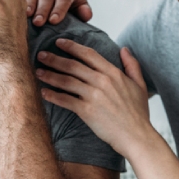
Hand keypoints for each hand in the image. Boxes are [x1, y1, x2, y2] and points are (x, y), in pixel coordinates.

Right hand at [24, 0, 91, 26]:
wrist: (55, 3)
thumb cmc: (68, 11)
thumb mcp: (79, 11)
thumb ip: (84, 12)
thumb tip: (86, 14)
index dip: (59, 9)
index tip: (54, 21)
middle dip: (43, 9)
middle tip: (38, 23)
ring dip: (30, 4)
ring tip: (27, 16)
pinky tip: (16, 6)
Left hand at [35, 40, 152, 156]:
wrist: (136, 136)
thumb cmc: (138, 114)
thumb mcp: (140, 85)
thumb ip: (132, 65)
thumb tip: (124, 49)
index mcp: (113, 73)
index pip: (88, 54)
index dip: (72, 47)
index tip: (59, 42)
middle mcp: (102, 81)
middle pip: (73, 65)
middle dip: (54, 59)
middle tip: (41, 55)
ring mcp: (93, 96)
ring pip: (66, 81)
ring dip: (50, 75)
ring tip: (38, 72)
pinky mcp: (87, 111)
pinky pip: (65, 100)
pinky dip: (53, 96)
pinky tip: (43, 93)